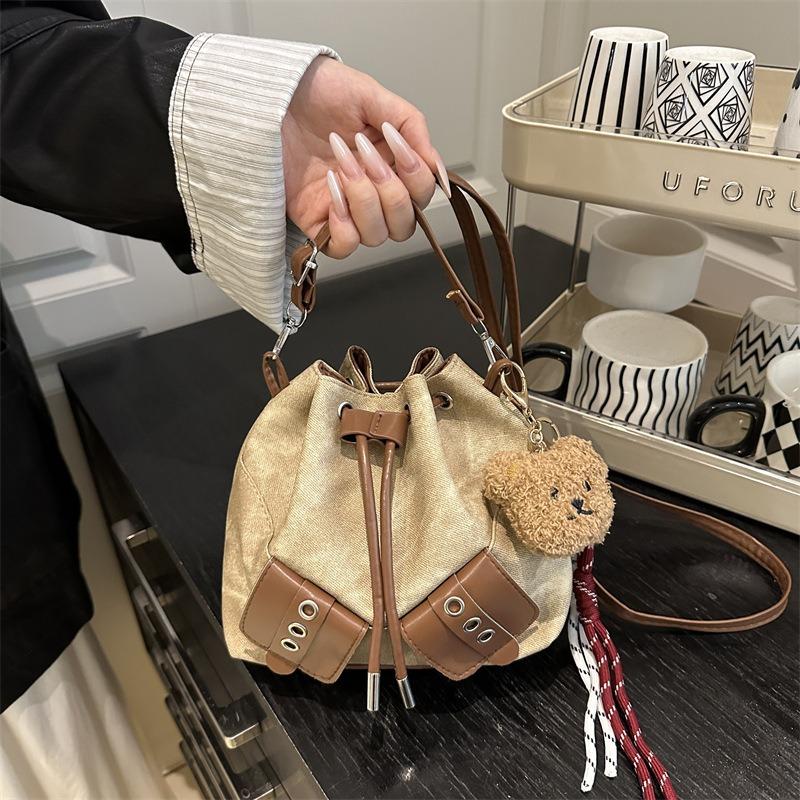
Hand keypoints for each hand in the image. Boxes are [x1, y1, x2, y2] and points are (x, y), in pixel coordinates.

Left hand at [282, 56, 448, 257]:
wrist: (270, 96)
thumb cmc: (316, 91)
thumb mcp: (372, 95)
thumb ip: (412, 127)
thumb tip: (438, 169)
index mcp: (392, 164)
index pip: (423, 194)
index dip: (416, 177)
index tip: (394, 145)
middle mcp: (373, 192)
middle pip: (405, 224)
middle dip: (390, 191)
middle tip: (363, 154)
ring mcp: (346, 209)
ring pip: (378, 236)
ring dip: (364, 200)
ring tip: (341, 164)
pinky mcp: (318, 222)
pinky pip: (345, 246)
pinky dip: (343, 223)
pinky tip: (330, 188)